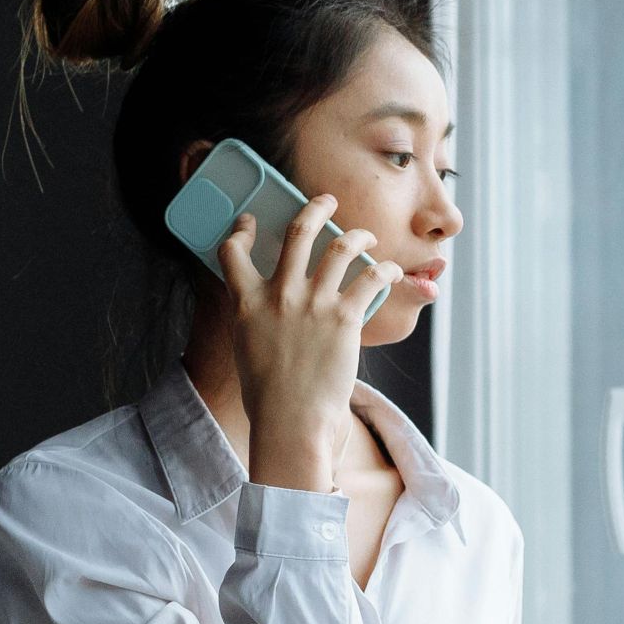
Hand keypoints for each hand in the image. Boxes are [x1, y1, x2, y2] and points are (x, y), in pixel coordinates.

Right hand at [215, 193, 403, 491]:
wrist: (292, 422)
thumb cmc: (270, 397)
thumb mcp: (248, 350)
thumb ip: (257, 321)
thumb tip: (269, 312)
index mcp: (247, 304)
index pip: (232, 253)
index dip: (241, 230)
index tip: (250, 221)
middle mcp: (279, 295)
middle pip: (297, 232)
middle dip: (315, 208)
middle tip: (326, 201)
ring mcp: (313, 304)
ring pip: (340, 247)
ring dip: (358, 235)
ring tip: (367, 236)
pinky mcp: (345, 318)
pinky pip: (370, 278)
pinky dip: (384, 270)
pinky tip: (391, 271)